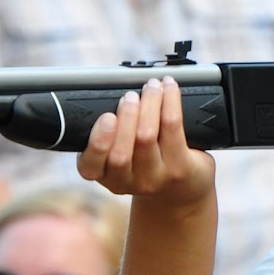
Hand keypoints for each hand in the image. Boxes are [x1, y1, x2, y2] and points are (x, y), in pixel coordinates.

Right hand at [77, 75, 215, 210]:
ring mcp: (154, 178)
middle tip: (130, 95)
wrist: (183, 187)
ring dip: (149, 103)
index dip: (97, 141)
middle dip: (125, 116)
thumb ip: (112, 131)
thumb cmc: (147, 161)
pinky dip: (170, 101)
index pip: (89, 166)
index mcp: (104, 176)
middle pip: (121, 151)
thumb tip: (114, 90)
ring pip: (146, 136)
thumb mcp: (122, 154)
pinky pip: (172, 128)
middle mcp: (127, 182)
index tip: (106, 117)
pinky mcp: (179, 169)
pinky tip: (169, 88)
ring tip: (152, 87)